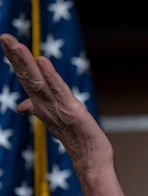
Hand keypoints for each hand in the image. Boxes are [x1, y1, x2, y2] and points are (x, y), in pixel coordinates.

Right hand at [0, 33, 112, 173]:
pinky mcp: (71, 110)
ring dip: (27, 62)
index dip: (16, 61)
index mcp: (42, 104)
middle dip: (16, 56)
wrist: (90, 159)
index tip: (6, 41)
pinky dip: (51, 76)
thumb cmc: (76, 139)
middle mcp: (46, 105)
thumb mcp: (55, 119)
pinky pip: (59, 91)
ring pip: (38, 81)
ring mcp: (57, 107)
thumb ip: (37, 109)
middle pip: (28, 77)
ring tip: (16, 44)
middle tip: (4, 36)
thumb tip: (20, 106)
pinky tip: (42, 61)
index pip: (26, 78)